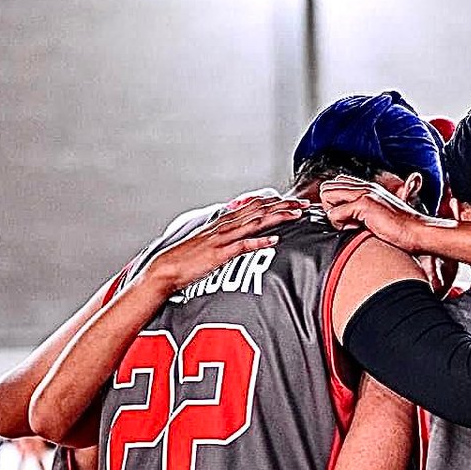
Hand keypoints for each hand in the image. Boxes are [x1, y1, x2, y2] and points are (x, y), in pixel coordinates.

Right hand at [144, 194, 304, 292]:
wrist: (166, 268)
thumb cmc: (188, 257)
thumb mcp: (211, 241)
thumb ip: (228, 234)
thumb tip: (243, 232)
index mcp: (224, 222)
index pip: (254, 206)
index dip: (276, 201)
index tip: (294, 201)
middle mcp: (225, 226)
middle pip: (259, 210)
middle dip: (283, 205)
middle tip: (304, 204)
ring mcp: (222, 239)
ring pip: (254, 223)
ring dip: (277, 217)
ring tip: (296, 214)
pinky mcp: (219, 254)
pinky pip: (242, 246)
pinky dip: (259, 242)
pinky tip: (275, 240)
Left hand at [320, 176, 436, 253]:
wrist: (417, 233)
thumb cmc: (400, 231)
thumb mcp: (379, 217)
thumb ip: (362, 213)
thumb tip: (344, 220)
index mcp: (368, 188)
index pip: (336, 184)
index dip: (335, 203)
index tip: (347, 218)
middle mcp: (364, 186)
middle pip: (327, 188)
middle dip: (330, 208)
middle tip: (347, 222)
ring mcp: (364, 193)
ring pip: (326, 196)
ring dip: (334, 215)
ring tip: (352, 225)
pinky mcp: (364, 204)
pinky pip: (334, 214)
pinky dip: (341, 225)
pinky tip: (358, 229)